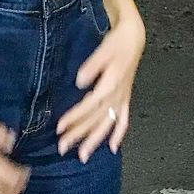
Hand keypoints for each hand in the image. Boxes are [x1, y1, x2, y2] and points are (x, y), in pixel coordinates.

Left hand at [56, 12, 145, 161]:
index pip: (89, 106)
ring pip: (108, 125)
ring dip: (95, 140)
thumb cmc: (117, 42)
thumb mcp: (104, 49)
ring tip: (83, 156)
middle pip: (96, 120)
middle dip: (79, 135)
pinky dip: (119, 134)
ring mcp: (122, 99)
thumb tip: (79, 82)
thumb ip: (92, 66)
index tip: (59, 127)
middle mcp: (117, 96)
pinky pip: (124, 120)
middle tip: (62, 147)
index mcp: (110, 85)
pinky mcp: (125, 98)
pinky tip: (113, 148)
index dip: (74, 118)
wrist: (134, 37)